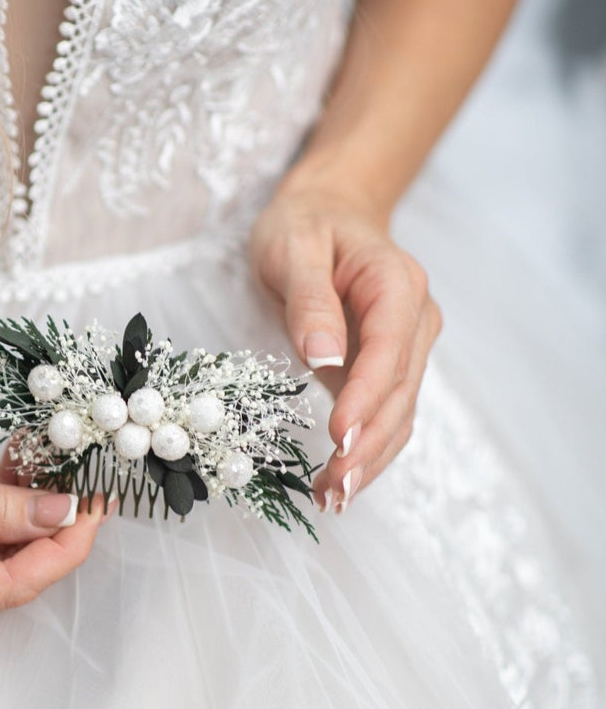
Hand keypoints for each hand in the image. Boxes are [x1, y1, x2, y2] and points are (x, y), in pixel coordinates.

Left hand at [248, 183, 441, 511]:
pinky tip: (341, 481)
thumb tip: (324, 357)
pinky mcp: (390, 367)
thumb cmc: (305, 225)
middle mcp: (415, 319)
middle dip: (369, 444)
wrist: (327, 211)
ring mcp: (408, 346)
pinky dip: (368, 450)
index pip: (389, 350)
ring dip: (371, 458)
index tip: (338, 437)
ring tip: (333, 496)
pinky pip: (387, 414)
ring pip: (400, 412)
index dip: (366, 398)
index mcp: (396, 284)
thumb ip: (310, 300)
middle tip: (333, 487)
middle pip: (401, 392)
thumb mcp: (292, 248)